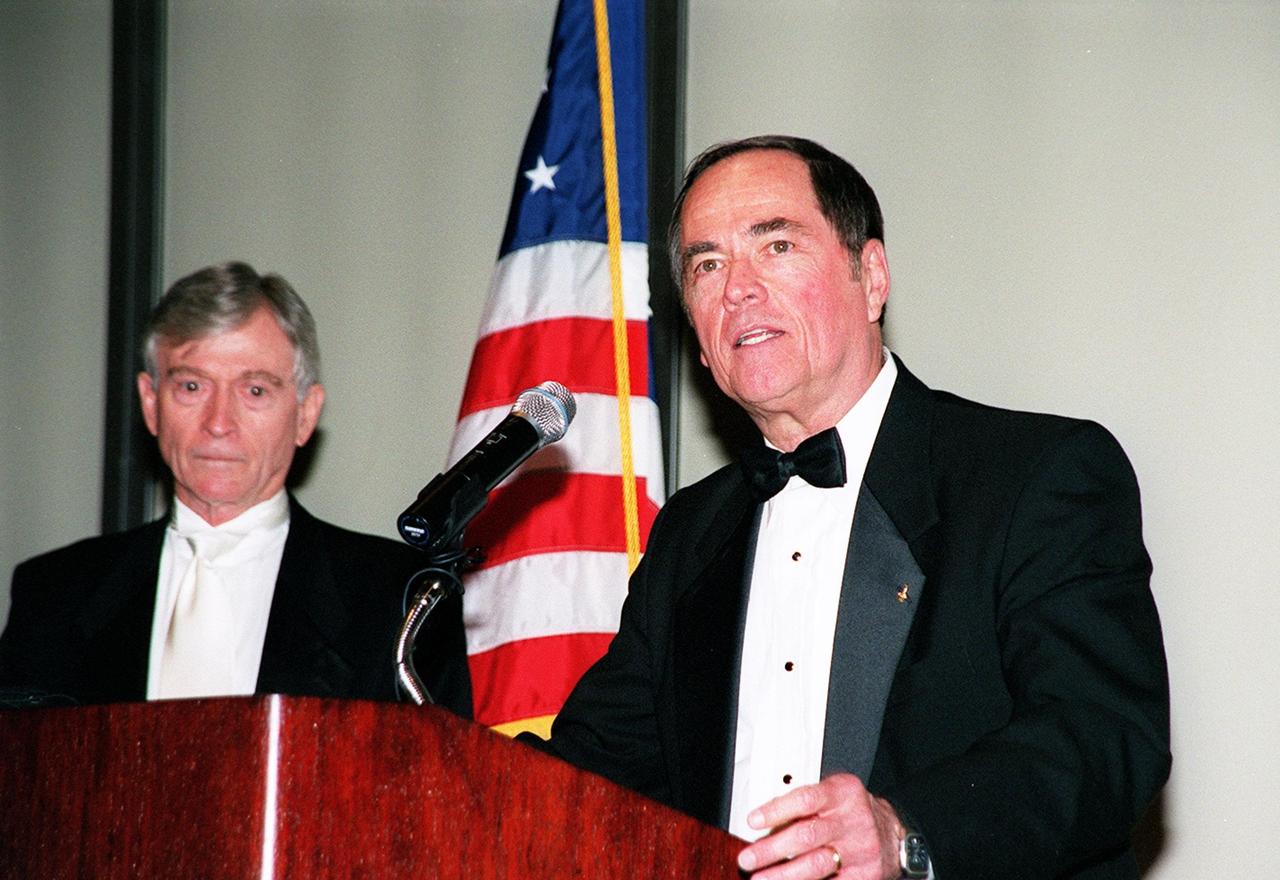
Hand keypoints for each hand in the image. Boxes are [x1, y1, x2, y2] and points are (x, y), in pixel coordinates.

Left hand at [736, 773, 903, 879]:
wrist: (894, 836)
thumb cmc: (853, 812)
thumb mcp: (834, 795)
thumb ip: (804, 803)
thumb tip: (765, 820)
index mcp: (843, 793)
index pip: (805, 799)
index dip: (776, 810)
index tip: (752, 821)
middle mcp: (853, 820)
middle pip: (807, 836)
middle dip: (772, 849)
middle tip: (748, 858)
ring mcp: (860, 850)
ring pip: (816, 865)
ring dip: (783, 875)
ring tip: (761, 878)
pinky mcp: (865, 876)